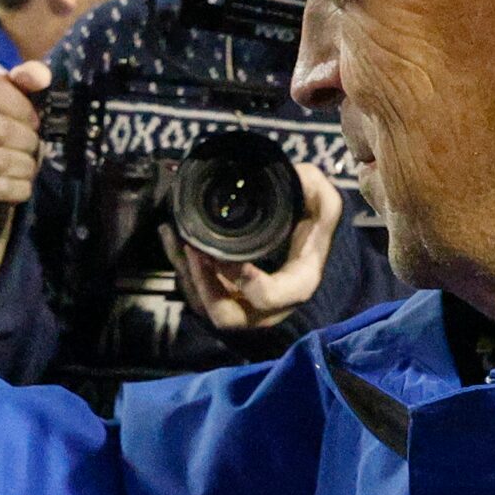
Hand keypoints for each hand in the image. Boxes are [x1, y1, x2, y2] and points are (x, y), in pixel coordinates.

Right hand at [0, 61, 48, 296]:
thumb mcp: (8, 108)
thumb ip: (24, 83)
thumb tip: (41, 76)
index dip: (20, 104)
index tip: (33, 121)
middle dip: (28, 141)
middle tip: (32, 150)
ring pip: (0, 160)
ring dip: (26, 167)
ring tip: (27, 169)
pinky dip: (20, 189)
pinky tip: (19, 188)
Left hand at [163, 162, 343, 334]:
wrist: (301, 232)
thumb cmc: (311, 220)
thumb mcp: (323, 203)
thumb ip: (315, 190)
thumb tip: (294, 177)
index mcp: (295, 287)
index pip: (268, 297)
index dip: (246, 281)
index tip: (227, 256)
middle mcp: (268, 307)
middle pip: (227, 317)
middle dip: (205, 286)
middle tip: (194, 251)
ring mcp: (243, 305)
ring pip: (204, 307)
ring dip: (187, 276)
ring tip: (177, 238)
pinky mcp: (223, 297)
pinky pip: (195, 294)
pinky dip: (181, 269)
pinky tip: (171, 237)